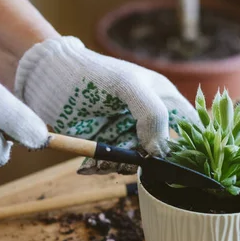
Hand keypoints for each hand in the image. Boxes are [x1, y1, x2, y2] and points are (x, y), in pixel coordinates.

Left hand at [15, 36, 198, 173]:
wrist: (48, 75)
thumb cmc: (94, 72)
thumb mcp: (129, 85)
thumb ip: (152, 114)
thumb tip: (160, 151)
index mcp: (164, 100)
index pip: (191, 128)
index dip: (190, 147)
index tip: (176, 163)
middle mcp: (149, 120)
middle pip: (161, 153)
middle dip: (145, 162)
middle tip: (124, 159)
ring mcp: (126, 132)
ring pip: (135, 162)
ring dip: (118, 166)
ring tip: (99, 161)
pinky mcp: (105, 143)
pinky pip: (110, 164)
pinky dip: (100, 168)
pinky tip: (88, 165)